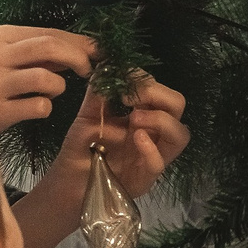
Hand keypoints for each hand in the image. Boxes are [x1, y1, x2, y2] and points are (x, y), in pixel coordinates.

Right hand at [0, 26, 101, 136]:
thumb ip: (33, 52)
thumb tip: (78, 49)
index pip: (47, 32)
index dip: (77, 42)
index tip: (96, 50)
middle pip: (50, 47)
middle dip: (78, 57)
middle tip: (88, 69)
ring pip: (47, 78)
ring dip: (58, 86)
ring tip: (50, 91)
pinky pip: (40, 107)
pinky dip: (45, 107)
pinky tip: (34, 107)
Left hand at [54, 68, 188, 198]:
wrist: (66, 183)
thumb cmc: (80, 149)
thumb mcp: (87, 115)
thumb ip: (98, 91)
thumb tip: (108, 64)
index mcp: (142, 115)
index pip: (160, 90)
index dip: (146, 81)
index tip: (122, 78)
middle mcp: (153, 133)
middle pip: (177, 107)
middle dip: (158, 95)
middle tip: (131, 97)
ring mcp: (151, 157)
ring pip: (180, 135)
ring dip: (161, 119)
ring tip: (135, 118)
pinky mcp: (143, 179)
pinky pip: (159, 164)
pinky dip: (151, 149)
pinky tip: (137, 138)